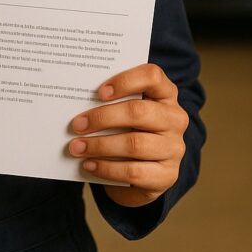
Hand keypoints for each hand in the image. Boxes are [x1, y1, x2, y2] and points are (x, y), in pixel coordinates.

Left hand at [68, 62, 188, 207]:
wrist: (145, 170)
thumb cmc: (129, 129)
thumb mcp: (124, 109)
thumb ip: (110, 101)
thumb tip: (76, 99)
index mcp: (165, 93)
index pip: (151, 76)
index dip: (125, 81)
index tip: (99, 92)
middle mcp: (174, 118)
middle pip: (138, 111)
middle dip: (102, 118)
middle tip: (77, 125)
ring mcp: (174, 148)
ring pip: (135, 144)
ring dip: (100, 146)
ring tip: (77, 147)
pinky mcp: (168, 175)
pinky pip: (134, 172)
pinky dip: (107, 168)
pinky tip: (89, 164)